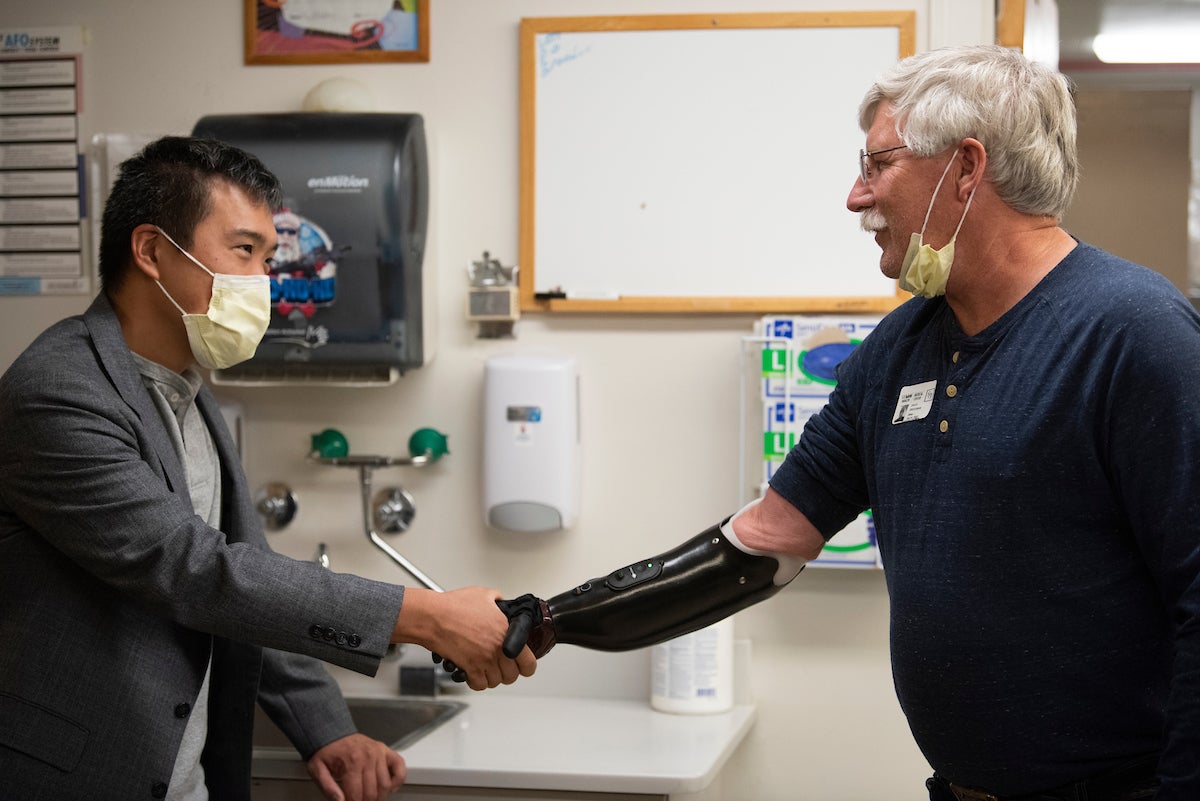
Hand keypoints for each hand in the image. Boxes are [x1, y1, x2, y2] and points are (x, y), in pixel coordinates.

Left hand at [307, 733, 404, 800]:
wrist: (332, 733)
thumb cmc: (326, 752)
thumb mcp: (317, 770)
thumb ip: (327, 788)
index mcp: (352, 762)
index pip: (356, 795)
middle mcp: (368, 757)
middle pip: (372, 793)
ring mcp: (379, 753)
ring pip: (385, 785)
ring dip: (379, 797)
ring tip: (370, 798)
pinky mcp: (385, 750)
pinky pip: (400, 767)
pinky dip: (398, 780)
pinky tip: (390, 788)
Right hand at [433, 593, 555, 681]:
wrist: (433, 617)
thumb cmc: (454, 606)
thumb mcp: (484, 594)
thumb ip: (498, 599)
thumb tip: (501, 603)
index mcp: (506, 632)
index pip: (528, 662)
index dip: (526, 666)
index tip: (522, 665)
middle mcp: (498, 649)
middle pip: (512, 675)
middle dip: (507, 672)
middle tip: (501, 666)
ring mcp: (484, 660)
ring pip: (496, 681)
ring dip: (492, 677)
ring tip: (487, 669)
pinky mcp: (469, 668)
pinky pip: (479, 685)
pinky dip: (478, 682)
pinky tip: (475, 674)